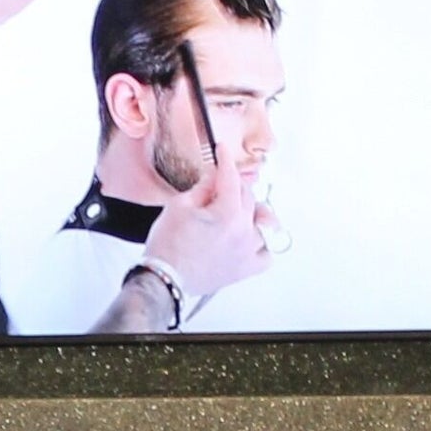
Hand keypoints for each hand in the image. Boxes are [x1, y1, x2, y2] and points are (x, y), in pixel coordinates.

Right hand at [138, 159, 275, 303]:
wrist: (164, 279)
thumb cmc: (168, 247)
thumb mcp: (180, 206)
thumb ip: (203, 188)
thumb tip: (214, 176)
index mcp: (228, 213)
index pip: (231, 177)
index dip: (225, 160)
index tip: (222, 151)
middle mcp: (243, 232)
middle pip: (248, 197)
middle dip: (234, 186)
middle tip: (218, 184)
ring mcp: (247, 252)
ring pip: (262, 223)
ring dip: (250, 213)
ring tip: (235, 212)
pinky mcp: (244, 270)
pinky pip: (266, 255)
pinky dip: (261, 245)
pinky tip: (249, 239)